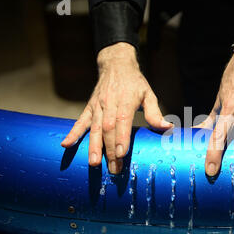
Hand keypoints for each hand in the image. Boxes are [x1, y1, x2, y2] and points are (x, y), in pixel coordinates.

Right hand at [61, 42, 172, 173]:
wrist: (116, 64)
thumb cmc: (135, 83)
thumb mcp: (148, 94)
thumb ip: (155, 113)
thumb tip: (168, 127)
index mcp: (125, 101)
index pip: (122, 122)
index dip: (121, 138)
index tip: (122, 154)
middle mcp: (109, 104)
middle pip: (108, 129)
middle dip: (110, 150)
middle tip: (114, 169)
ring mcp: (97, 106)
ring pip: (94, 128)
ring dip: (93, 146)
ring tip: (93, 163)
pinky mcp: (89, 107)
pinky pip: (80, 121)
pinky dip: (73, 133)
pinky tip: (65, 144)